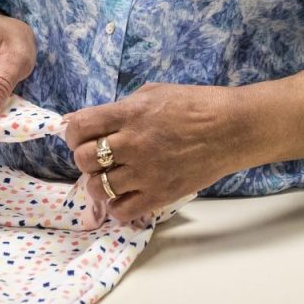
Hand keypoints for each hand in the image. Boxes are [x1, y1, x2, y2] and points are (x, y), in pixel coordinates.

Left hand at [64, 83, 246, 221]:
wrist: (231, 129)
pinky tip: (125, 195)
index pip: (79, 126)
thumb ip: (123, 107)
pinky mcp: (159, 195)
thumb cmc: (195, 104)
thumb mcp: (154, 92)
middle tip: (97, 157)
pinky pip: (121, 211)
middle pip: (83, 159)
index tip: (80, 135)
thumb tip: (97, 121)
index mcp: (130, 114)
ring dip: (98, 183)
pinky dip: (117, 206)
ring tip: (110, 178)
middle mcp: (132, 144)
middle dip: (84, 157)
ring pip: (97, 188)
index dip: (73, 132)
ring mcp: (145, 173)